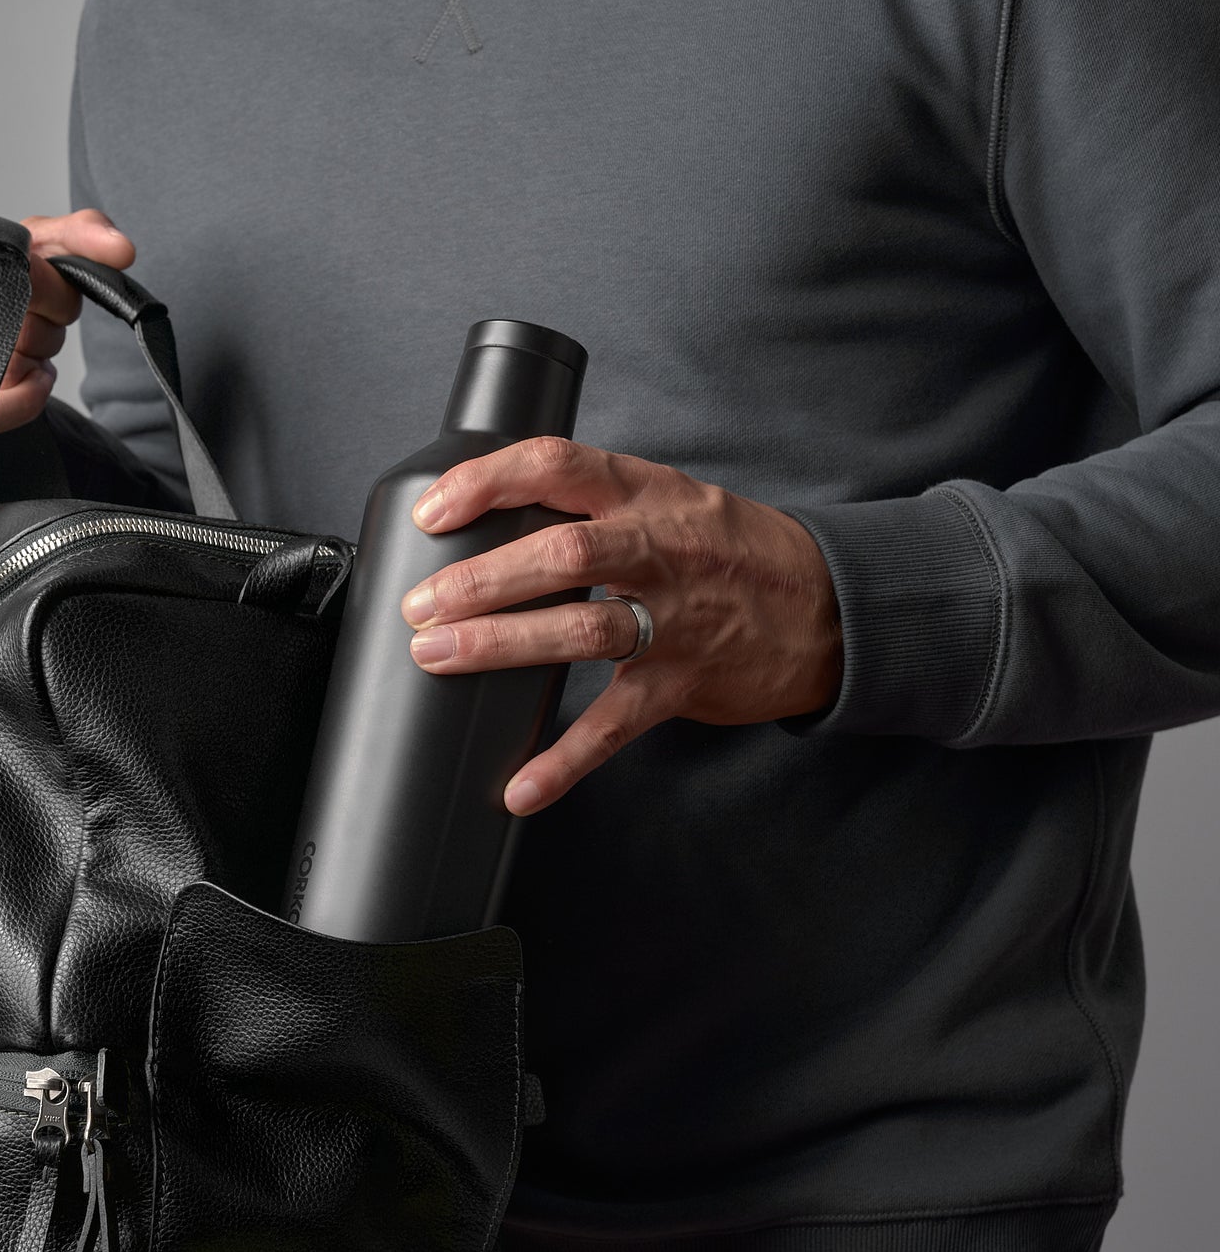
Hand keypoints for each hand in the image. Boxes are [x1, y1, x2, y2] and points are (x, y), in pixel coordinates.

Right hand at [0, 210, 134, 465]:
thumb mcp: (18, 264)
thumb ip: (72, 241)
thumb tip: (119, 248)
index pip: (2, 268)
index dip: (50, 291)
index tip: (59, 304)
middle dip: (42, 334)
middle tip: (41, 339)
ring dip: (29, 371)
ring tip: (22, 363)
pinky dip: (19, 405)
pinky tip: (23, 389)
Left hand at [401, 438, 842, 815]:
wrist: (830, 607)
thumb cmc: (730, 551)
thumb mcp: (670, 500)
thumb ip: (595, 505)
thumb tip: (493, 522)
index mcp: (647, 492)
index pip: (558, 465)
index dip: (488, 480)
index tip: (434, 509)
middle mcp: (661, 547)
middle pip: (563, 551)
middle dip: (482, 578)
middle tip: (422, 602)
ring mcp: (676, 618)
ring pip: (583, 630)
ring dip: (503, 645)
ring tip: (439, 656)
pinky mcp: (684, 683)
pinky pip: (616, 725)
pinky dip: (565, 760)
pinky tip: (521, 786)